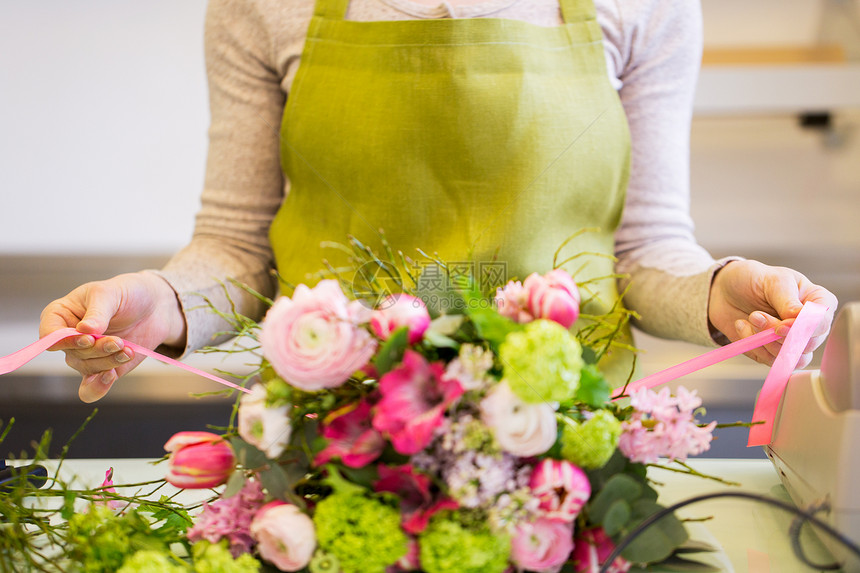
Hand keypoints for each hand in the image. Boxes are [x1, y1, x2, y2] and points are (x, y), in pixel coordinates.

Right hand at [39, 272, 186, 402]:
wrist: (154, 307)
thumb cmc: (126, 294)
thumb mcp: (110, 293)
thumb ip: (97, 312)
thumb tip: (85, 330)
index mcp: (60, 315)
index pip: (49, 335)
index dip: (65, 341)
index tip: (88, 338)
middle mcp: (69, 338)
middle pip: (72, 353)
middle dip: (97, 350)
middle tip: (118, 341)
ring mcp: (85, 355)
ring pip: (86, 368)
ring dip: (108, 362)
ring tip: (127, 349)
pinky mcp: (103, 369)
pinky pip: (90, 388)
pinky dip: (97, 388)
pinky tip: (110, 377)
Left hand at [708, 260, 836, 367]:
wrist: (725, 289)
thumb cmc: (753, 279)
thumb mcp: (772, 281)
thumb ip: (787, 301)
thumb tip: (799, 319)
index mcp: (818, 301)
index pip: (822, 323)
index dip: (803, 329)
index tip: (781, 326)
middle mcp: (810, 324)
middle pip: (806, 344)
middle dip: (777, 334)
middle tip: (756, 316)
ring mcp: (793, 340)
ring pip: (790, 357)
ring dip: (765, 341)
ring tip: (750, 318)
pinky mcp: (774, 351)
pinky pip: (770, 360)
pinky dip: (753, 346)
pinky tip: (743, 326)